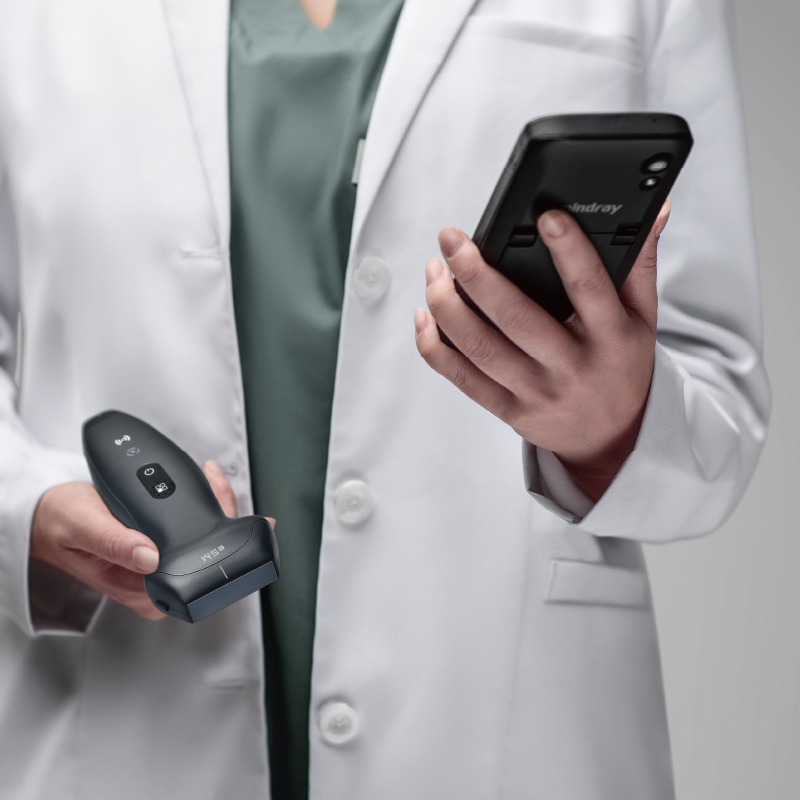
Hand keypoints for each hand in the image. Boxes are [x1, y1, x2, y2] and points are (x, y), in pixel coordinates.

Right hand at [29, 459, 264, 619]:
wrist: (51, 515)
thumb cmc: (62, 523)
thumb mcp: (84, 527)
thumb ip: (115, 544)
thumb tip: (150, 557)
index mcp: (140, 590)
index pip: (192, 576)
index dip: (212, 544)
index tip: (217, 510)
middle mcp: (156, 582)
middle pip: (207, 556)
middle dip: (218, 515)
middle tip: (213, 481)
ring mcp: (162, 565)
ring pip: (205, 540)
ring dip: (213, 505)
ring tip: (209, 477)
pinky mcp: (165, 548)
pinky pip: (194, 529)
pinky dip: (203, 504)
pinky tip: (203, 483)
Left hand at [415, 200, 670, 500]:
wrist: (612, 439)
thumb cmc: (622, 367)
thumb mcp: (643, 319)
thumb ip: (641, 264)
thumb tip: (655, 209)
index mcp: (610, 338)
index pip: (590, 288)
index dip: (569, 250)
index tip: (546, 216)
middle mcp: (571, 367)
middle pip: (515, 317)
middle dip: (475, 274)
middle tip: (452, 239)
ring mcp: (536, 392)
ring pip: (479, 347)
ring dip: (447, 306)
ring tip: (434, 271)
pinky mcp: (508, 410)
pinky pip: (462, 378)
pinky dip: (435, 346)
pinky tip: (426, 316)